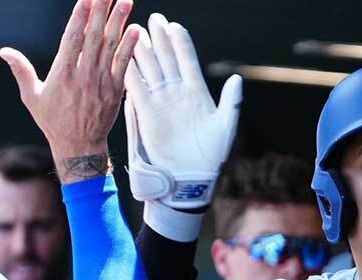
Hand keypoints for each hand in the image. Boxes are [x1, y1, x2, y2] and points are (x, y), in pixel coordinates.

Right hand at [0, 0, 138, 183]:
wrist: (79, 145)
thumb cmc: (53, 121)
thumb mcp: (32, 96)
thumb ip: (21, 70)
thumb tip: (4, 51)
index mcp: (62, 73)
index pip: (73, 37)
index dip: (80, 16)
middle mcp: (83, 75)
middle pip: (94, 36)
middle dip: (102, 11)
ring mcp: (101, 82)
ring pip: (111, 46)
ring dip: (119, 22)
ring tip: (126, 1)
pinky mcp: (115, 91)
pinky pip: (124, 65)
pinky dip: (131, 47)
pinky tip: (137, 30)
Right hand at [124, 13, 241, 209]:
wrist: (189, 177)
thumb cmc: (211, 155)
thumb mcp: (225, 127)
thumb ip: (230, 102)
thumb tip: (237, 78)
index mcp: (197, 92)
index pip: (187, 61)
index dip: (181, 44)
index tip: (174, 26)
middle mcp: (177, 93)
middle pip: (167, 59)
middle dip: (160, 40)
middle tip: (154, 19)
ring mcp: (160, 101)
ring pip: (150, 69)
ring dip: (143, 51)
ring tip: (136, 30)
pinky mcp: (146, 112)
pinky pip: (137, 87)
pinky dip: (131, 72)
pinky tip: (124, 56)